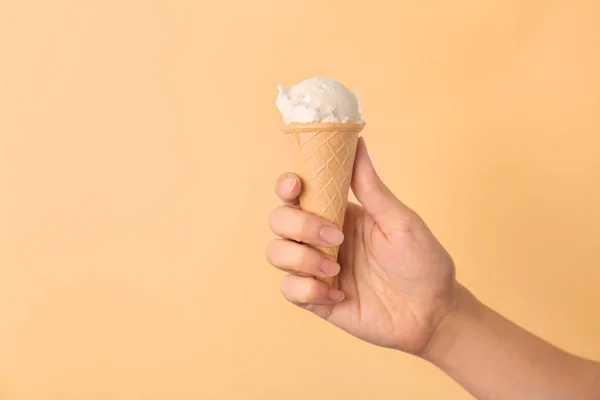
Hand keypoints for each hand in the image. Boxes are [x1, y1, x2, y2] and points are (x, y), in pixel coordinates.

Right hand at [266, 138, 458, 353]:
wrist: (433, 313)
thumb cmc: (423, 262)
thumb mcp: (400, 221)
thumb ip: (371, 186)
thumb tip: (356, 141)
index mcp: (339, 213)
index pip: (298, 193)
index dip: (287, 186)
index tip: (296, 185)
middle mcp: (321, 238)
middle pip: (280, 220)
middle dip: (299, 224)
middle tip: (336, 237)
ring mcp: (316, 269)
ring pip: (276, 252)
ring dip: (300, 258)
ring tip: (336, 269)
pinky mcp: (316, 299)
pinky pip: (289, 289)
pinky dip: (308, 291)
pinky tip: (339, 295)